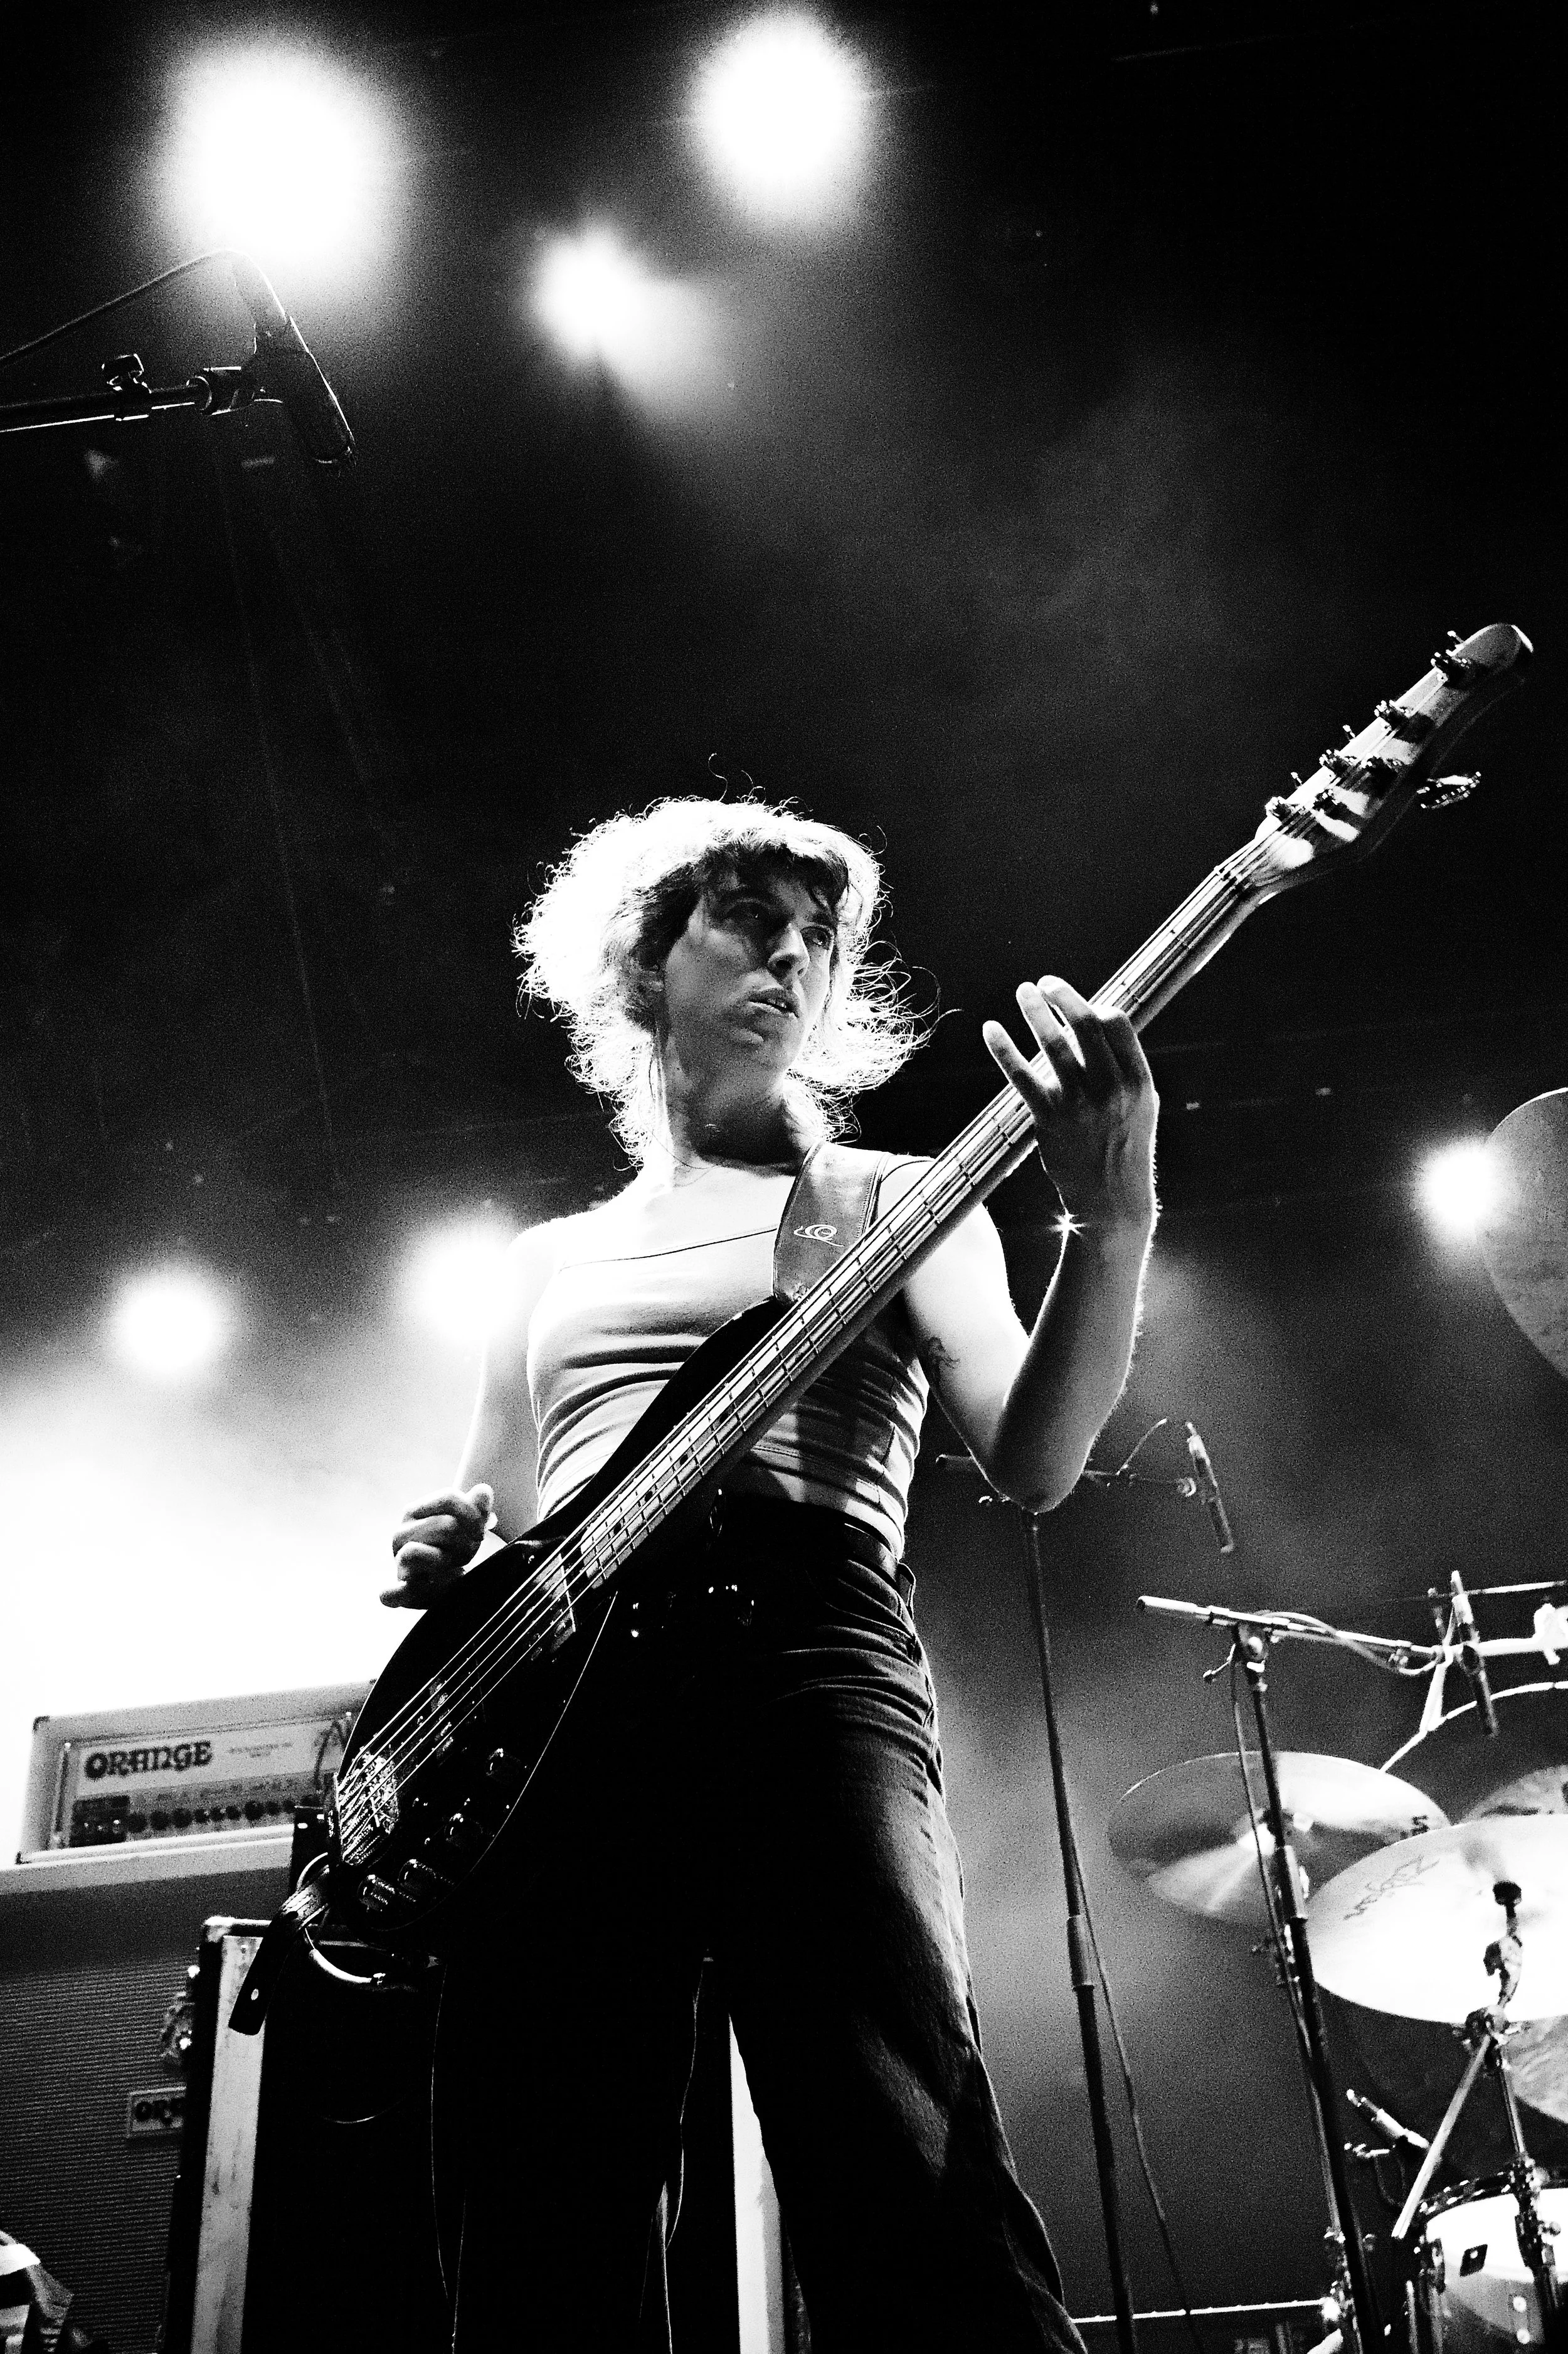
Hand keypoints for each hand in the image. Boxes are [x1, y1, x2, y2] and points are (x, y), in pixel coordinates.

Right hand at [382, 1481, 495, 1608]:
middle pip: (445, 1526)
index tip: (480, 1531)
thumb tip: (483, 1492)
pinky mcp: (400, 1592)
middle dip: (466, 1541)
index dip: (473, 1514)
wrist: (443, 1579)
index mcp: (414, 1512)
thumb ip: (478, 1507)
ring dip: (446, 1561)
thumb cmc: (454, 1547)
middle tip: (469, 1552)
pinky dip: (404, 1592)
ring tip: (455, 1567)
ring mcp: (398, 1562)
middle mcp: (401, 1535)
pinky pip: (393, 1593)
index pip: (448, 1498)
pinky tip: (422, 1588)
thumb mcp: (469, 1525)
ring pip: (415, 1553)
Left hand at [983, 977, 1156, 1228]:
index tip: (1079, 1005)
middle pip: (1085, 1025)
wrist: (1112, 1202)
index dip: (1096, 1006)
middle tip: (1046, 983)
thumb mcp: (1140, 1106)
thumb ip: (1121, 1068)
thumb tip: (1096, 1024)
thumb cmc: (1125, 1148)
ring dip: (1034, 1012)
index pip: (1117, 1025)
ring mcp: (1078, 1104)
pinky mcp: (1048, 1119)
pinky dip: (1003, 1049)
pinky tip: (990, 1029)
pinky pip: (1021, 1076)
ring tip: (1023, 991)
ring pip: (1052, 1045)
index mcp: (1138, 1082)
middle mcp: (1110, 1089)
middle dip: (1063, 996)